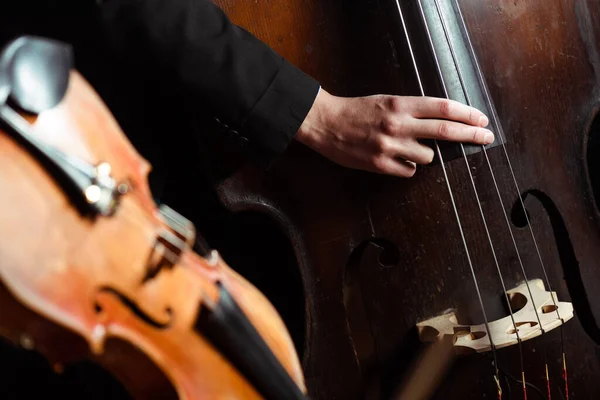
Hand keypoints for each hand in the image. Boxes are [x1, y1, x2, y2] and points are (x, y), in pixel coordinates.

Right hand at [295, 89, 493, 177]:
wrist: (326, 123)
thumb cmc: (357, 111)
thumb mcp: (386, 101)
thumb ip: (412, 110)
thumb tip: (441, 123)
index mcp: (400, 104)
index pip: (443, 108)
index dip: (467, 114)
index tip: (481, 119)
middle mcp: (398, 124)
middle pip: (445, 131)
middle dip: (471, 134)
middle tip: (487, 137)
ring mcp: (390, 146)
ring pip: (428, 157)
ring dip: (426, 154)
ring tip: (408, 148)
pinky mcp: (381, 165)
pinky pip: (409, 171)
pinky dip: (409, 167)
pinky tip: (396, 159)